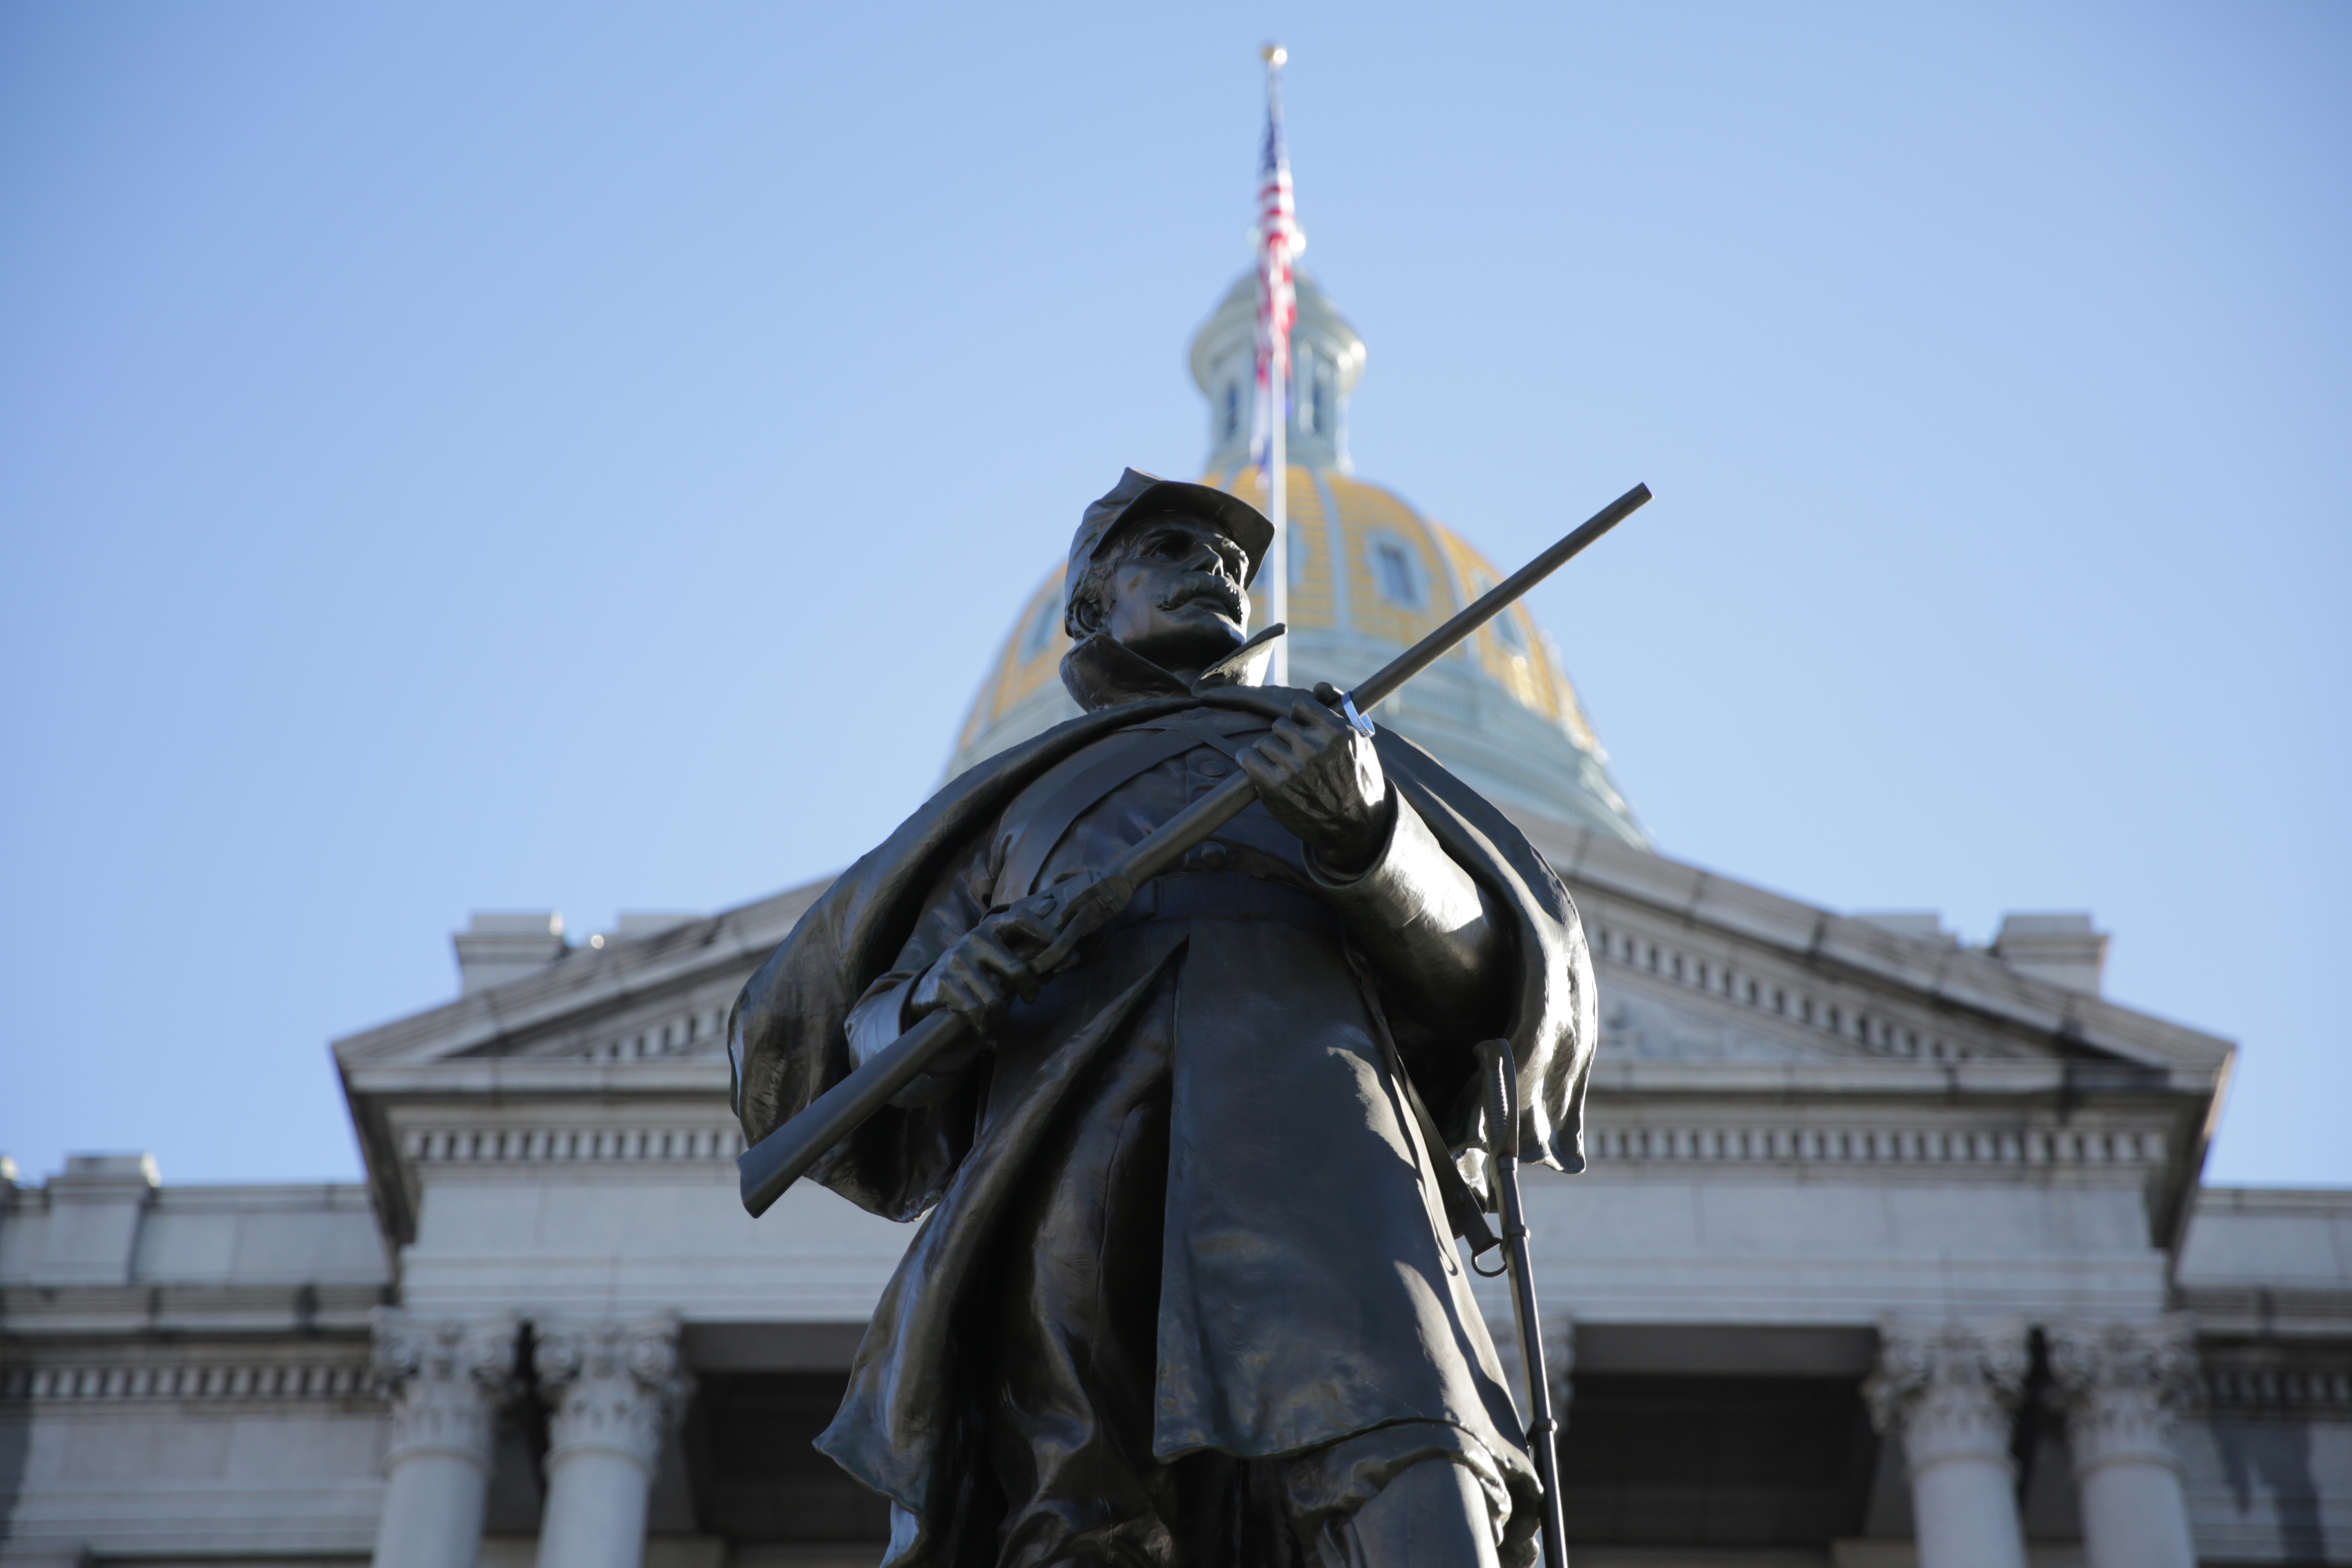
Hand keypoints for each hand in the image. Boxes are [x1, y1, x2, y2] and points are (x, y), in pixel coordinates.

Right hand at [906, 892, 1062, 1040]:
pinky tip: (983, 1025)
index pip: (1020, 918)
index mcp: (990, 928)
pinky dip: (985, 1025)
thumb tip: (1074, 956)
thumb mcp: (1001, 957)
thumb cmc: (978, 972)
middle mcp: (973, 940)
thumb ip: (1034, 955)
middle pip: (1018, 970)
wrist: (930, 988)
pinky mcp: (945, 984)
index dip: (1044, 931)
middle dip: (1030, 991)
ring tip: (999, 1018)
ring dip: (1002, 1017)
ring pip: (997, 1000)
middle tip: (1030, 998)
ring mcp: (957, 961)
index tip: (1060, 948)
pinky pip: (977, 1012)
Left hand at [1239, 698, 1393, 874]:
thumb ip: (1339, 709)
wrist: (1354, 827)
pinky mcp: (1275, 786)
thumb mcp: (1360, 742)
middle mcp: (1315, 747)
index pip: (1301, 704)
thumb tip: (1320, 686)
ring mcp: (1294, 767)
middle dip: (1286, 738)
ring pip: (1265, 741)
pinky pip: (1248, 757)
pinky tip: (1257, 766)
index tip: (1302, 729)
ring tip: (1283, 767)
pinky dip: (1249, 760)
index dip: (1300, 717)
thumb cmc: (1357, 781)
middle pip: (1280, 724)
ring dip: (1270, 752)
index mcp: (1338, 732)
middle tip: (1294, 755)